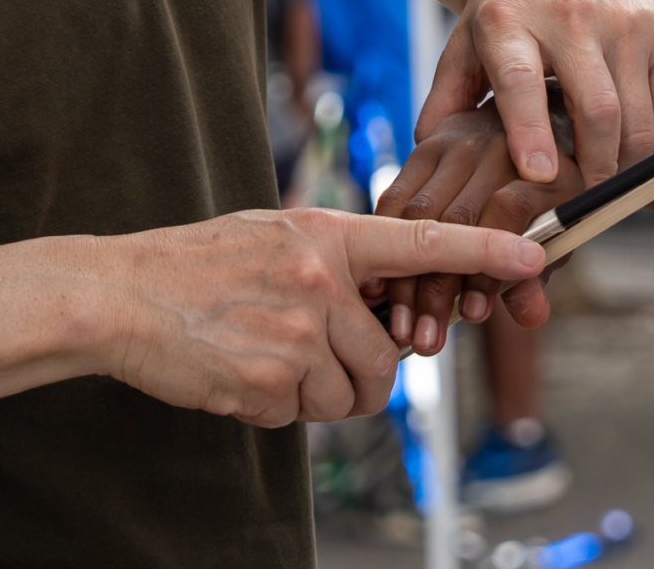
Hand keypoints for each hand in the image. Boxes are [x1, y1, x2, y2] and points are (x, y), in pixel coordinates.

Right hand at [105, 208, 544, 426]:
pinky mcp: (271, 383)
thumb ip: (336, 261)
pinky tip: (241, 373)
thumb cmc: (197, 265)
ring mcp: (298, 334)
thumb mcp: (275, 236)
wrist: (118, 296)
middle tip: (317, 357)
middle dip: (363, 371)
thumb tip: (385, 300)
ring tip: (268, 358)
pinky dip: (278, 408)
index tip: (535, 257)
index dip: (484, 252)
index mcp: (328, 237)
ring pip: (349, 392)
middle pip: (388, 354)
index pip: (423, 242)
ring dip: (318, 393)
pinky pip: (302, 416)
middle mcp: (323, 282)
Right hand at [371, 109, 579, 355]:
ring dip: (404, 276)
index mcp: (542, 170)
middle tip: (427, 339)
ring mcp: (460, 142)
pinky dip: (386, 243)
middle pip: (456, 220)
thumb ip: (537, 276)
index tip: (473, 314)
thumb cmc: (547, 198)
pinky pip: (396, 198)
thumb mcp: (556, 236)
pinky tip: (384, 285)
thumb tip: (532, 316)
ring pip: (418, 214)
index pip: (507, 215)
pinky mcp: (426, 145)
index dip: (487, 270)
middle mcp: (500, 147)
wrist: (535, 132)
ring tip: (401, 325)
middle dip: (437, 288)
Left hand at [412, 0, 653, 189]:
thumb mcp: (469, 31)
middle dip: (594, 168)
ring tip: (604, 171)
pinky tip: (632, 142)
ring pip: (637, 116)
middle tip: (582, 194)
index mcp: (509, 17)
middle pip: (596, 108)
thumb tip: (429, 146)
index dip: (531, 131)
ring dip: (624, 160)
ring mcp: (625, 18)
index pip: (523, 80)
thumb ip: (448, 91)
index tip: (540, 175)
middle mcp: (570, 13)